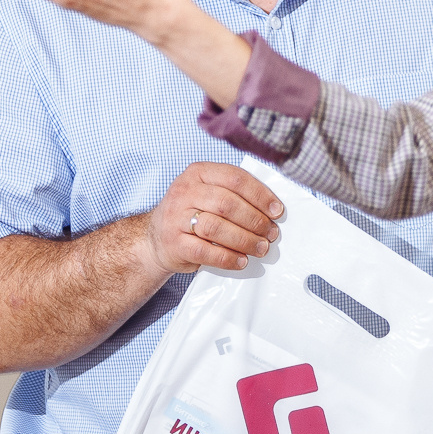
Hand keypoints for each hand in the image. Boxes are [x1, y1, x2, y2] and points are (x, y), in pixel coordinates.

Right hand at [144, 162, 285, 274]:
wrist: (155, 239)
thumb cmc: (191, 214)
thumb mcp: (206, 192)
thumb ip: (233, 193)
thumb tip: (271, 208)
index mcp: (197, 173)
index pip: (235, 178)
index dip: (260, 195)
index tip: (277, 211)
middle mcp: (184, 191)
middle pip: (227, 204)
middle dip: (255, 220)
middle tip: (271, 233)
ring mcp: (176, 218)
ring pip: (216, 228)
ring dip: (245, 240)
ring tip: (261, 248)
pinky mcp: (174, 243)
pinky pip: (206, 252)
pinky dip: (228, 258)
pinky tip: (241, 260)